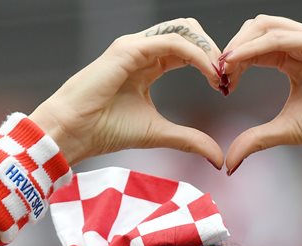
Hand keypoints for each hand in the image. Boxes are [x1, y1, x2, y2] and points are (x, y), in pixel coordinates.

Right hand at [31, 19, 224, 167]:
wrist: (73, 132)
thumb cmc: (105, 131)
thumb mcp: (159, 134)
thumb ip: (189, 140)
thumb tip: (217, 158)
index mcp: (147, 65)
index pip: (187, 50)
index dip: (210, 64)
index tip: (225, 87)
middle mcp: (142, 50)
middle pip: (189, 32)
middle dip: (214, 51)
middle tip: (228, 77)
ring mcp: (134, 46)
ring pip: (184, 31)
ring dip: (208, 50)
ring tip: (221, 75)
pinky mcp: (129, 49)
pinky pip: (173, 42)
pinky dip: (196, 56)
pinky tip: (210, 74)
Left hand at [220, 16, 301, 171]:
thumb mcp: (286, 130)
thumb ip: (256, 140)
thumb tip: (228, 163)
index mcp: (293, 57)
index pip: (254, 46)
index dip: (233, 60)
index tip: (218, 83)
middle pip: (255, 28)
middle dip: (232, 46)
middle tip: (216, 72)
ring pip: (264, 26)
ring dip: (239, 44)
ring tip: (223, 66)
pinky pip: (280, 37)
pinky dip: (254, 47)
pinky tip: (238, 62)